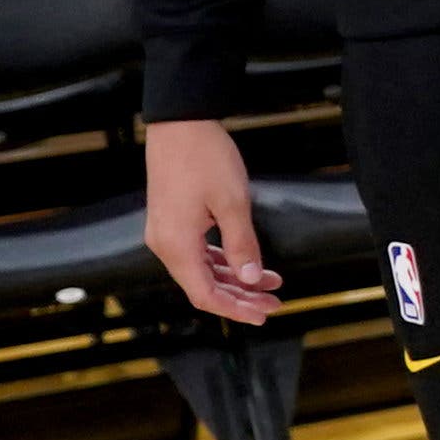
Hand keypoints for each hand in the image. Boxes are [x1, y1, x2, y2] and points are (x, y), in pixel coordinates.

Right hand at [145, 116, 278, 326]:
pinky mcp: (171, 221)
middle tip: (275, 302)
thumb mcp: (233, 203)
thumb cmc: (206, 158)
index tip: (264, 315)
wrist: (180, 124)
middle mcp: (164, 244)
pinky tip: (246, 264)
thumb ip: (242, 244)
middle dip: (241, 297)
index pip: (205, 294)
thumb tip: (252, 280)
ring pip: (201, 270)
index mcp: (177, 245)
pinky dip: (222, 261)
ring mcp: (165, 233)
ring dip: (235, 278)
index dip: (235, 309)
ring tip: (271, 283)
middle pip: (203, 286)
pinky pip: (196, 252)